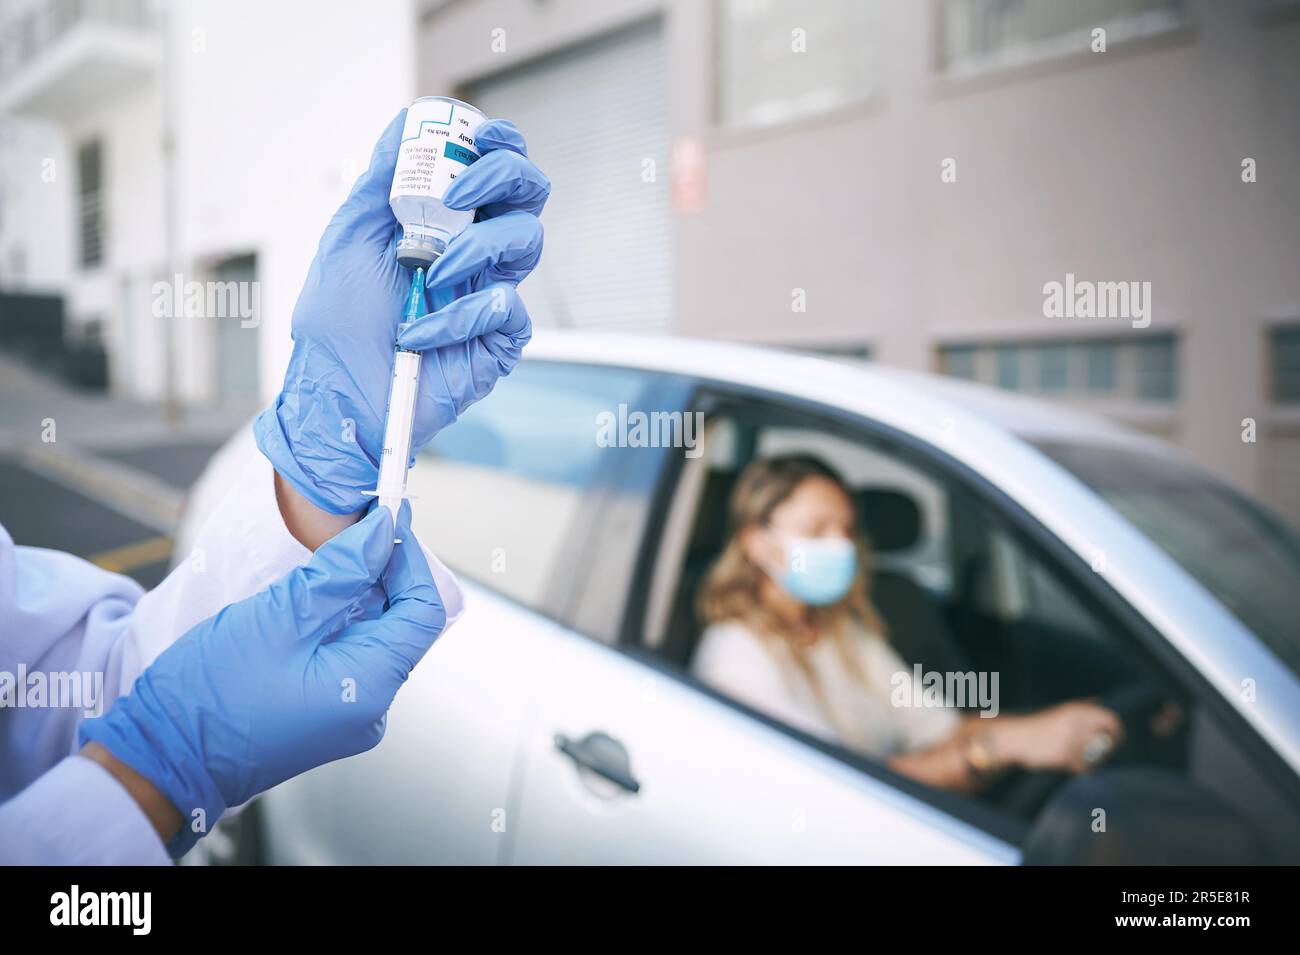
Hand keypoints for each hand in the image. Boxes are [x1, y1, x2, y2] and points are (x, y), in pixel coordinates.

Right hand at [77, 505, 443, 855]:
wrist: (162, 758)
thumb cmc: (212, 694)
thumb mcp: (281, 616)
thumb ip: (342, 570)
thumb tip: (383, 530)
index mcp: (371, 687)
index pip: (424, 611)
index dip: (409, 560)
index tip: (387, 520)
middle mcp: (372, 708)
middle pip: (402, 623)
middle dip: (383, 573)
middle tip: (354, 529)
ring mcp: (350, 715)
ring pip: (373, 637)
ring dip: (358, 595)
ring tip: (326, 560)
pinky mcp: (327, 713)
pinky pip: (349, 656)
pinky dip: (338, 622)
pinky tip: (310, 599)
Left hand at [255, 111, 548, 514]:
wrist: (340, 397)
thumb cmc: (338, 325)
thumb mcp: (348, 240)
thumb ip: (379, 183)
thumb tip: (405, 125)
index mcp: (444, 220)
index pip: (490, 166)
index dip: (496, 141)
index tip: (478, 132)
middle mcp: (476, 250)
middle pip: (528, 192)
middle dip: (502, 175)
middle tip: (461, 192)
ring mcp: (492, 293)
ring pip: (528, 241)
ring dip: (477, 247)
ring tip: (432, 273)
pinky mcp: (500, 338)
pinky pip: (507, 308)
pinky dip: (461, 315)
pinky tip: (422, 334)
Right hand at [997, 701, 1123, 774]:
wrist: (1016, 737)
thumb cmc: (1039, 724)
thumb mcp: (1060, 709)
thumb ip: (1081, 705)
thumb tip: (1099, 700)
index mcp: (1076, 710)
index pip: (1110, 719)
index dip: (1117, 730)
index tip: (1116, 738)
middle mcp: (1076, 723)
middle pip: (1106, 738)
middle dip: (1107, 746)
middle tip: (1102, 750)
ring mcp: (1070, 740)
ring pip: (1096, 754)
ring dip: (1093, 758)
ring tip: (1082, 757)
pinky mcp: (1064, 756)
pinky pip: (1084, 766)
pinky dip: (1081, 767)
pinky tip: (1072, 765)